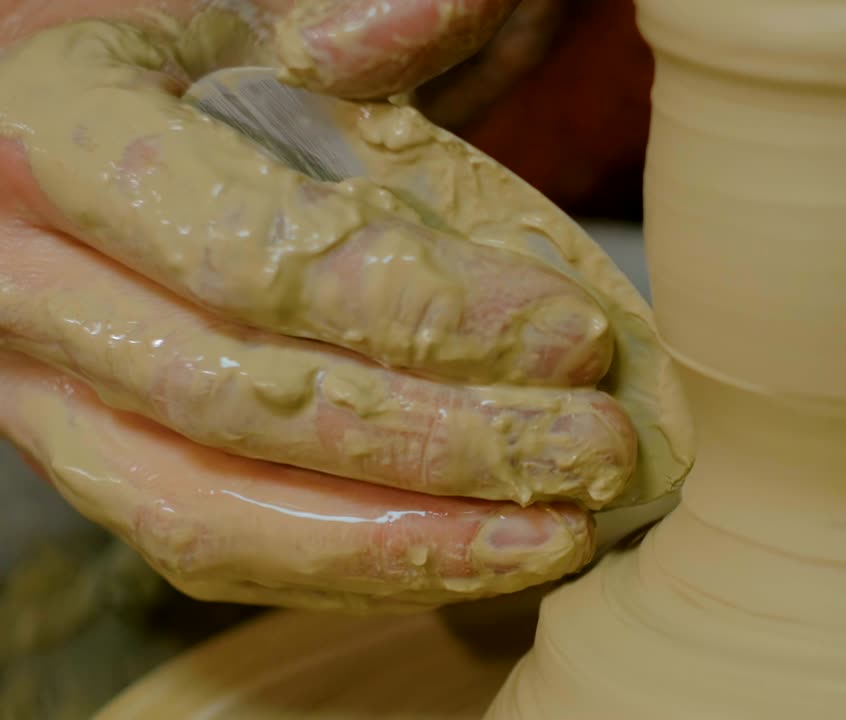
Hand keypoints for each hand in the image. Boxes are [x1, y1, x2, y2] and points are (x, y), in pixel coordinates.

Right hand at [0, 1, 637, 610]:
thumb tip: (452, 5)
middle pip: (249, 400)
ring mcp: (47, 397)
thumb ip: (350, 16)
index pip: (255, 253)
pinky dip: (351, 569)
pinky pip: (212, 548)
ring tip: (558, 536)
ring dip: (406, 542)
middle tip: (594, 447)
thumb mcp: (242, 11)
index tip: (571, 335)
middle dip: (444, 441)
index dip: (424, 311)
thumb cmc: (170, 64)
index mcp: (61, 141)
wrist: (55, 136)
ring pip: (216, 511)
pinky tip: (472, 557)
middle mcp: (26, 287)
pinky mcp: (93, 465)